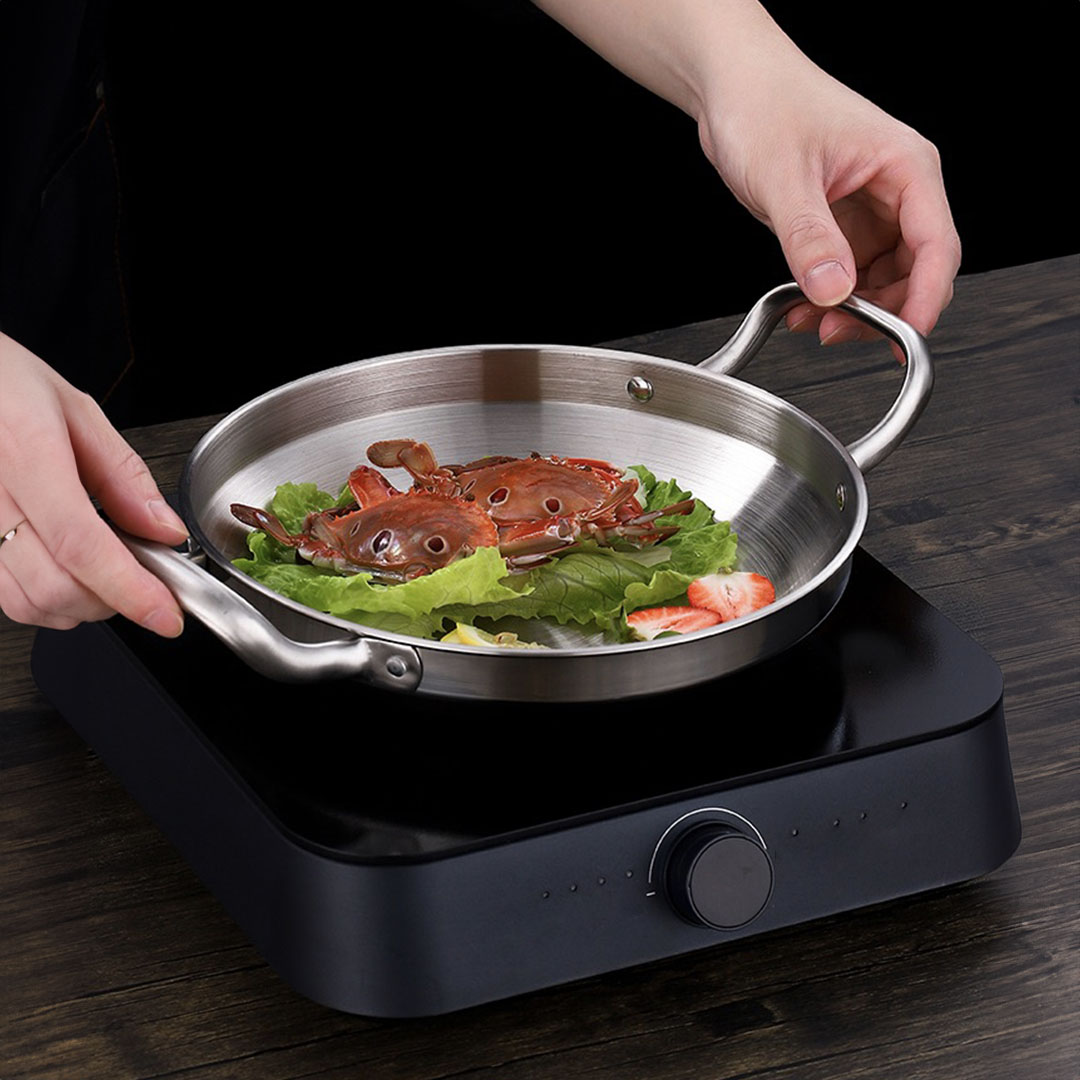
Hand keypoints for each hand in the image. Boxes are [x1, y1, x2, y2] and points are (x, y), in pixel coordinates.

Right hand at [0, 333, 186, 632]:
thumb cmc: (3, 385)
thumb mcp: (75, 411)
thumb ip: (124, 476)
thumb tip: (165, 531)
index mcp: (23, 450)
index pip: (80, 543)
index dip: (129, 589)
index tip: (166, 613)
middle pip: (56, 585)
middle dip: (114, 601)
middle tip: (146, 583)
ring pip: (27, 602)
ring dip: (81, 606)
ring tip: (108, 574)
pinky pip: (3, 596)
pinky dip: (46, 601)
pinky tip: (68, 573)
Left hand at [535, 0, 960, 348]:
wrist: (731, 87)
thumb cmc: (763, 105)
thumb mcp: (783, 177)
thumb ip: (809, 238)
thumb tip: (834, 290)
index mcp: (906, 167)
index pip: (937, 247)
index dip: (925, 300)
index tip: (903, 340)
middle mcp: (897, 189)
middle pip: (915, 272)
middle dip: (880, 311)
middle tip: (834, 332)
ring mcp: (871, 208)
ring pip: (883, 279)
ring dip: (853, 310)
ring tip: (810, 321)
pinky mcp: (843, 223)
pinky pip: (851, 274)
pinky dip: (831, 297)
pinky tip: (802, 306)